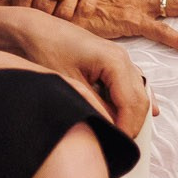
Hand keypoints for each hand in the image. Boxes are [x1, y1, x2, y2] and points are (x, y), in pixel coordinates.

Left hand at [0, 0, 118, 23]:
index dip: (20, 8)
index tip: (20, 15)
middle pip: (44, 4)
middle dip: (37, 18)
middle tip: (35, 25)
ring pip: (65, 10)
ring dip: (56, 22)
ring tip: (50, 26)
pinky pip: (85, 9)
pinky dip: (76, 21)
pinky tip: (69, 22)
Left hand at [2, 12, 156, 137]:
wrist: (31, 30)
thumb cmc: (47, 50)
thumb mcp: (70, 85)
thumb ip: (95, 107)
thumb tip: (111, 130)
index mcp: (115, 61)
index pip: (133, 104)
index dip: (128, 129)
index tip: (117, 147)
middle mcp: (122, 58)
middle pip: (140, 100)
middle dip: (133, 125)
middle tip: (119, 147)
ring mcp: (118, 59)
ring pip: (138, 93)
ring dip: (134, 115)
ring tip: (123, 137)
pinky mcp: (110, 63)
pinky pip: (131, 85)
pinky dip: (134, 102)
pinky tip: (146, 115)